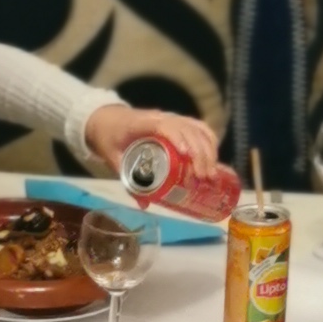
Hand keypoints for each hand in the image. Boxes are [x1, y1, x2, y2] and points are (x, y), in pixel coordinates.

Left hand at [84, 104, 218, 177]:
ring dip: (208, 149)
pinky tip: (214, 158)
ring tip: (211, 174)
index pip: (163, 125)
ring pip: (196, 128)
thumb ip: (127, 180)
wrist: (108, 118)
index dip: (177, 137)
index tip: (186, 155)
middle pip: (186, 129)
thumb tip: (144, 205)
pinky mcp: (178, 121)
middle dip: (199, 152)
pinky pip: (198, 127)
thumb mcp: (113, 159)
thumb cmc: (109, 138)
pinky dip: (209, 140)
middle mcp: (160, 117)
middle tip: (203, 177)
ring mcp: (171, 117)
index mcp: (141, 123)